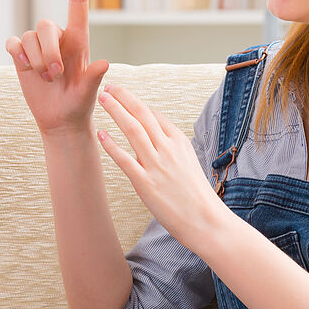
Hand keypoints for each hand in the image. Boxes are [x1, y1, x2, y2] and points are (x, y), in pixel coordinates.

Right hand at [6, 0, 109, 140]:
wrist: (59, 120)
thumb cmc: (79, 105)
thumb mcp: (89, 94)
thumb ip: (94, 77)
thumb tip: (105, 63)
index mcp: (79, 40)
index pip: (77, 3)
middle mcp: (58, 38)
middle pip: (46, 25)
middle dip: (48, 52)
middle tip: (55, 76)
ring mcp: (39, 47)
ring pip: (29, 37)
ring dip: (35, 60)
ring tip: (46, 79)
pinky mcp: (21, 55)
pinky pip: (13, 43)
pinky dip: (17, 53)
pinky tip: (23, 66)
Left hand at [95, 81, 228, 253]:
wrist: (208, 222)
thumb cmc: (196, 195)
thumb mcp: (188, 162)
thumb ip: (171, 148)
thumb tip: (154, 136)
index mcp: (179, 142)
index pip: (154, 116)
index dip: (136, 103)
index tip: (122, 94)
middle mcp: (168, 149)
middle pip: (143, 115)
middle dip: (124, 97)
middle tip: (108, 86)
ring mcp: (157, 165)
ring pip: (133, 129)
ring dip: (116, 111)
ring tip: (102, 98)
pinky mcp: (146, 184)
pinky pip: (124, 159)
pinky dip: (111, 145)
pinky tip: (100, 134)